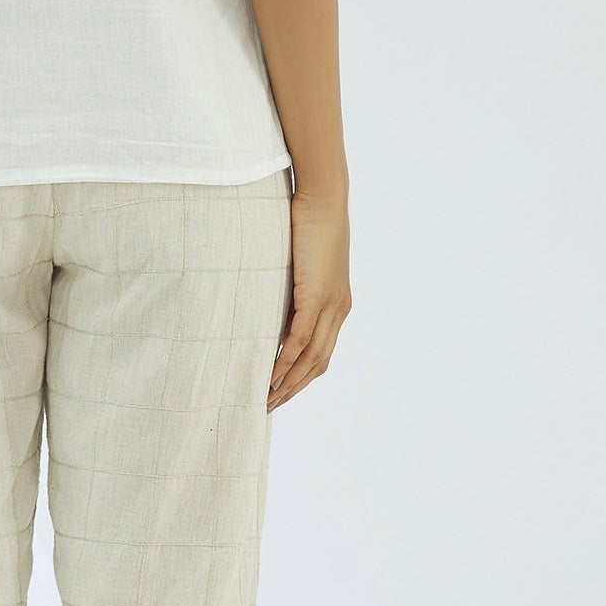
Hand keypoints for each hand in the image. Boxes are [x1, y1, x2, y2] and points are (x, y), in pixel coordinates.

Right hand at [269, 188, 350, 409]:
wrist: (323, 199)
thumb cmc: (308, 223)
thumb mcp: (298, 263)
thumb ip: (291, 287)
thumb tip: (269, 300)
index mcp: (338, 305)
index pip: (322, 352)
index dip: (302, 376)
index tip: (281, 392)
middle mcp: (339, 310)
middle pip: (318, 363)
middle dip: (294, 388)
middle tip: (269, 406)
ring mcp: (331, 306)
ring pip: (310, 358)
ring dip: (288, 382)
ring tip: (266, 399)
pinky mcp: (316, 298)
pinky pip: (299, 339)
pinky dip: (284, 362)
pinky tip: (269, 376)